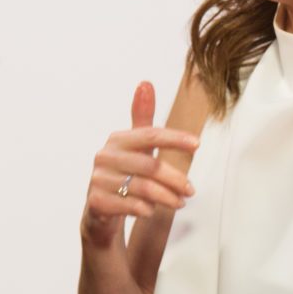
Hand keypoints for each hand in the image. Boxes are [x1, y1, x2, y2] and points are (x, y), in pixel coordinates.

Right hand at [82, 81, 197, 245]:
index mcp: (117, 139)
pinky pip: (128, 205)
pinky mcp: (96, 202)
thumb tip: (145, 83)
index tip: (197, 144)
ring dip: (166, 197)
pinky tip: (152, 210)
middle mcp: (105, 156)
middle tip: (191, 190)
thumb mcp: (135, 146)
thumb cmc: (123, 173)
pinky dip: (145, 208)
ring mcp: (98, 179)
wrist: (100, 210)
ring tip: (179, 202)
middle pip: (150, 165)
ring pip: (142, 187)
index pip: (150, 135)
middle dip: (175, 179)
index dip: (174, 138)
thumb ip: (142, 117)